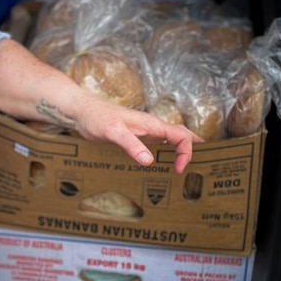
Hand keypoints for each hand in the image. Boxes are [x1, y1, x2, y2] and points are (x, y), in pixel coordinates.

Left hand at [74, 97, 203, 173]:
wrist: (82, 112)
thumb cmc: (97, 117)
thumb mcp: (114, 132)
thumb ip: (131, 145)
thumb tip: (149, 161)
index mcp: (152, 124)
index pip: (182, 136)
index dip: (186, 152)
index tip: (178, 168)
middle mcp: (152, 127)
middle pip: (182, 135)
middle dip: (193, 148)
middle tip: (198, 165)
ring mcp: (144, 131)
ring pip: (171, 139)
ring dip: (181, 150)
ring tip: (187, 166)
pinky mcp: (136, 136)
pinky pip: (158, 144)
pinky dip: (166, 152)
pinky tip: (163, 162)